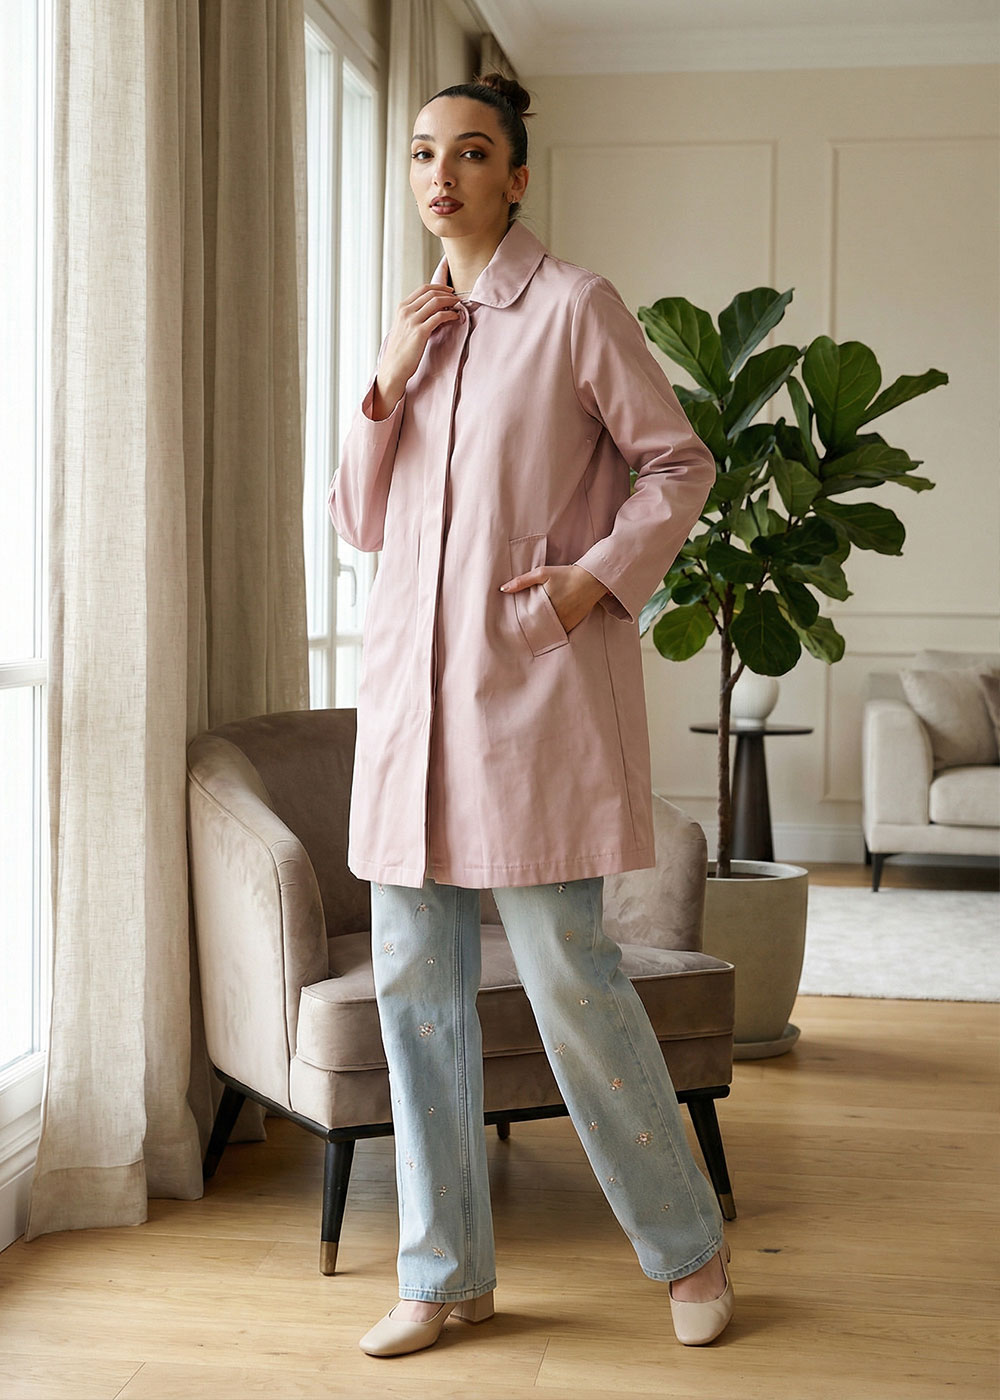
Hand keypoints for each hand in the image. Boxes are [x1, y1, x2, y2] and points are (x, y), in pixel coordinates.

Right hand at [372, 282, 462, 416]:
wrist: (393, 368)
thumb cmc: (400, 351)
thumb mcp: (403, 327)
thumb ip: (414, 316)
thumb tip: (432, 310)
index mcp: (402, 308)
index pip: (423, 288)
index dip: (439, 287)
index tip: (449, 290)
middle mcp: (406, 311)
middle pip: (431, 293)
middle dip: (447, 293)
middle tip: (457, 298)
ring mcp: (412, 321)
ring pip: (436, 302)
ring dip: (450, 302)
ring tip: (458, 306)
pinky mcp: (420, 332)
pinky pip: (439, 317)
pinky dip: (450, 315)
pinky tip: (455, 318)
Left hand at [499, 563, 608, 632]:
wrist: (592, 579)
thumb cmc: (565, 574)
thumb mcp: (542, 573)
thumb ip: (522, 581)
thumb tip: (503, 589)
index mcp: (546, 604)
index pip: (527, 619)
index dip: (519, 624)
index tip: (510, 628)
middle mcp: (556, 616)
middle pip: (536, 628)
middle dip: (527, 630)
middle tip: (515, 636)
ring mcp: (565, 622)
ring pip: (547, 633)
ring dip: (539, 633)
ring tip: (528, 636)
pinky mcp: (572, 624)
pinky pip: (559, 633)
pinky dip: (552, 633)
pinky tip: (545, 632)